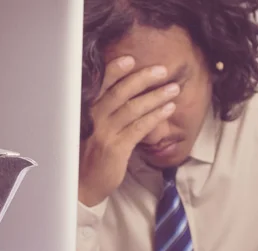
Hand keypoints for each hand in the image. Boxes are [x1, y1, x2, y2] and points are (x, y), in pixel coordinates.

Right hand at [78, 56, 179, 206]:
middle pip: (120, 92)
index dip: (115, 70)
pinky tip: (168, 109)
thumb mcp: (94, 129)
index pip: (101, 85)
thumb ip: (106, 112)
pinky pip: (139, 127)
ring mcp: (105, 133)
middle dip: (143, 78)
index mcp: (88, 110)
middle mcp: (94, 118)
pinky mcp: (116, 148)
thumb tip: (130, 94)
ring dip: (155, 96)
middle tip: (162, 70)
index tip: (131, 59)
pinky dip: (155, 116)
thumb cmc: (91, 154)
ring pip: (133, 108)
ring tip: (174, 89)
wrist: (83, 184)